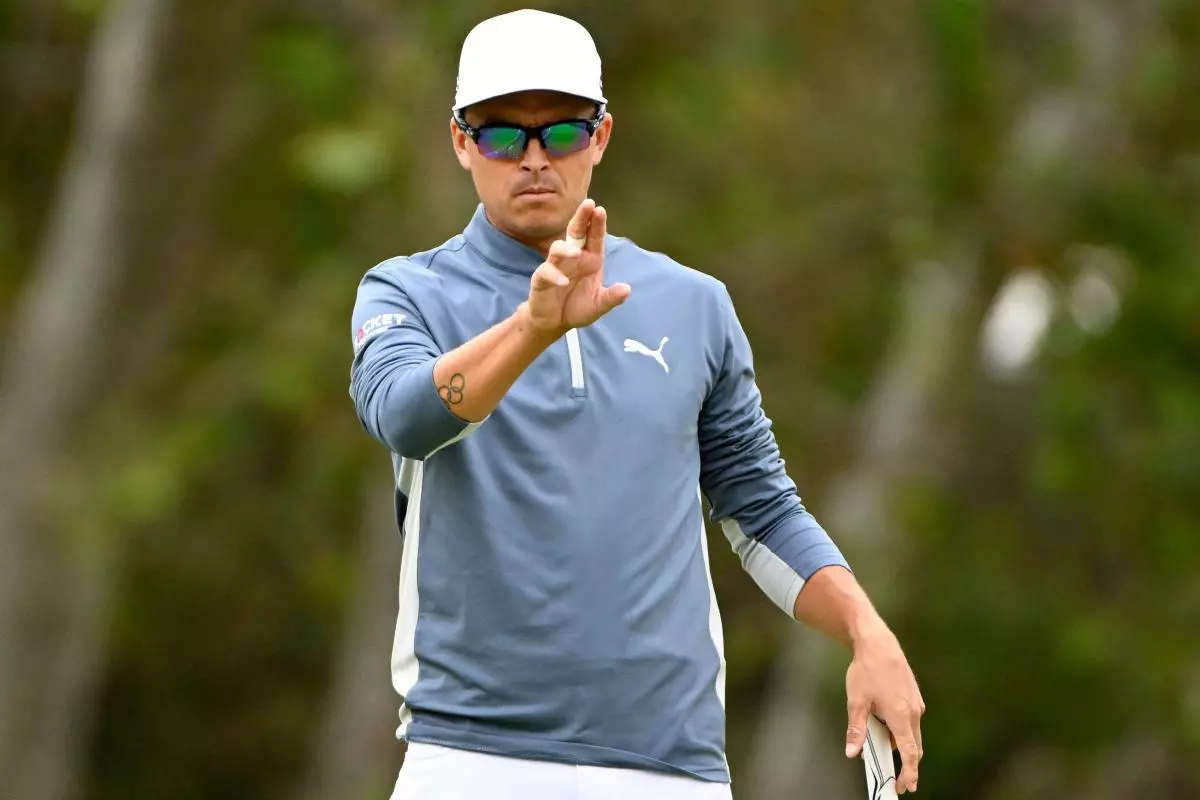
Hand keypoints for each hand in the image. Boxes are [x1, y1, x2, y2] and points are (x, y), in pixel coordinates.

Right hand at [525, 199, 630, 334]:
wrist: (554, 323)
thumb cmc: (576, 307)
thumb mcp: (599, 305)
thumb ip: (612, 298)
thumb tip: (627, 290)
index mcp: (590, 259)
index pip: (594, 238)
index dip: (596, 224)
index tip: (600, 209)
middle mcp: (573, 258)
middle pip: (576, 233)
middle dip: (581, 219)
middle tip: (588, 205)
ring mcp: (556, 267)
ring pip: (558, 249)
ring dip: (566, 249)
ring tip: (576, 253)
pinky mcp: (541, 279)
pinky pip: (546, 273)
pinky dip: (554, 276)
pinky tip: (563, 282)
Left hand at [845, 625, 925, 793]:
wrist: (878, 644)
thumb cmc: (867, 671)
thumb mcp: (856, 702)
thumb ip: (856, 730)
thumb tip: (852, 752)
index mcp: (901, 716)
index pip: (910, 752)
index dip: (909, 772)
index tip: (907, 786)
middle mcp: (914, 711)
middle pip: (914, 746)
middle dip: (907, 764)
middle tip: (897, 779)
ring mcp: (916, 703)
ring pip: (911, 733)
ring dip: (900, 743)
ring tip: (879, 742)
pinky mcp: (914, 696)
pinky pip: (910, 720)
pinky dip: (900, 729)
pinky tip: (883, 722)